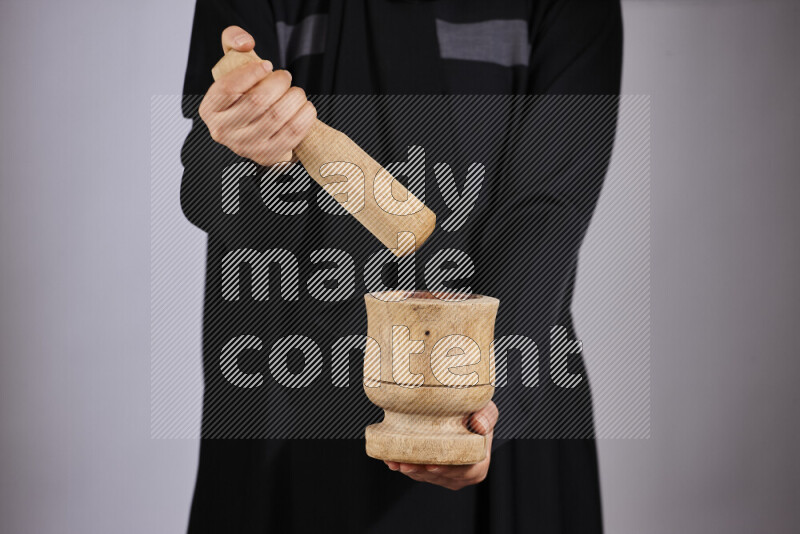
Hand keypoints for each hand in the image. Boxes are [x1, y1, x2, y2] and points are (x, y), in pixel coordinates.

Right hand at [198, 26, 315, 165]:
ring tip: (296, 92)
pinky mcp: (267, 156)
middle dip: (279, 83)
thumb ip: (234, 40)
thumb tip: (245, 43)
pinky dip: (305, 117)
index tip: (268, 65)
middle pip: (258, 102)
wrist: (258, 123)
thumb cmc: (247, 90)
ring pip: (277, 117)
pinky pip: (292, 134)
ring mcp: (245, 147)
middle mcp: (223, 131)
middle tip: (286, 77)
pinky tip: (305, 107)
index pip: (228, 88)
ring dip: (294, 98)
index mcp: (210, 109)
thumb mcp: (235, 63)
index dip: (251, 73)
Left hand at [384, 401, 498, 490]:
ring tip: (395, 461)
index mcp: (479, 462)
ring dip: (409, 469)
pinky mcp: (430, 472)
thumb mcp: (486, 409)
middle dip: (421, 471)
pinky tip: (391, 459)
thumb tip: (479, 425)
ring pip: (425, 476)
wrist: (463, 411)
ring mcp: (445, 475)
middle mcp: (462, 473)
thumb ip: (486, 416)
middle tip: (405, 463)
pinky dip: (403, 465)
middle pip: (440, 476)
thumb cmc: (476, 411)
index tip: (432, 464)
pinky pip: (416, 472)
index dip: (448, 469)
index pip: (464, 470)